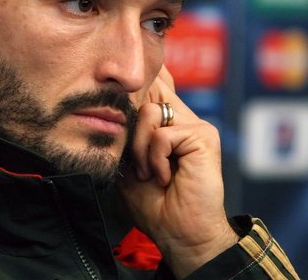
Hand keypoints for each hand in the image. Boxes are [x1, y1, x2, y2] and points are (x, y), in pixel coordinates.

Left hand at [117, 66, 238, 277]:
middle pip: (150, 86)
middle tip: (131, 154)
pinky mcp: (203, 136)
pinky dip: (154, 158)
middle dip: (130, 116)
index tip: (122, 87)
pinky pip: (163, 134)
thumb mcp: (128, 161)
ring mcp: (194, 125)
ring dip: (140, 147)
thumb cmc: (152, 202)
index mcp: (166, 122)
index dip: (137, 81)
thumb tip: (109, 103)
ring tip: (147, 172)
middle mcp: (182, 118)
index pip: (154, 82)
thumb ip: (125, 132)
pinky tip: (163, 177)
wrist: (179, 233)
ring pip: (151, 111)